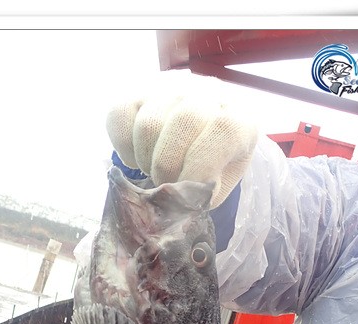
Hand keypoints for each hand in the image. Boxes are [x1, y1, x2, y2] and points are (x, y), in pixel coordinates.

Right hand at [106, 72, 257, 207]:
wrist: (198, 140)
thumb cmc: (211, 167)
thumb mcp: (219, 184)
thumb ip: (205, 192)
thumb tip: (180, 200)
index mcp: (238, 117)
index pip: (223, 129)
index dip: (199, 167)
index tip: (185, 190)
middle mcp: (206, 94)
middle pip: (181, 124)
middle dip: (168, 167)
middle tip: (167, 183)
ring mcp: (170, 89)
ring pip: (147, 124)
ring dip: (146, 160)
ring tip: (155, 169)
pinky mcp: (138, 93)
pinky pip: (120, 117)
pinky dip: (124, 147)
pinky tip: (138, 155)